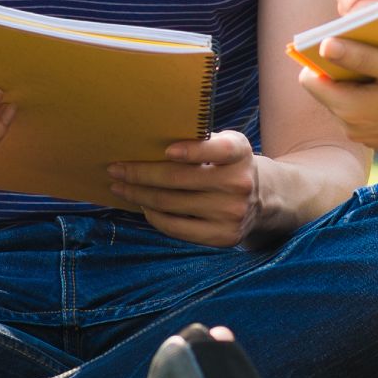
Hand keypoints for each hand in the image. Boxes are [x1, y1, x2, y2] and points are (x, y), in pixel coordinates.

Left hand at [107, 130, 264, 246]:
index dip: (193, 150)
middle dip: (140, 174)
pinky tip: (142, 205)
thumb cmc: (228, 164)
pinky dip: (154, 216)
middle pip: (179, 179)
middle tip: (114, 169)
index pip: (218, 150)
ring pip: (172, 204)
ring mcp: (232, 213)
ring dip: (139, 195)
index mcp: (239, 152)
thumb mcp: (225, 144)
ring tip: (120, 187)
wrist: (263, 198)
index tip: (167, 151)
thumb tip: (146, 140)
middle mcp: (239, 184)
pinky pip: (177, 228)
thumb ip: (199, 140)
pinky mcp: (223, 237)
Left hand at [293, 36, 377, 153]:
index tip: (345, 44)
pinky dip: (375, 101)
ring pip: (347, 103)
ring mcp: (370, 139)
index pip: (311, 80)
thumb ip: (360, 57)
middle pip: (328, 91)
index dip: (322, 59)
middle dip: (343, 71)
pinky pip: (366, 116)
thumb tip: (324, 46)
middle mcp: (354, 130)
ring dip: (360, 86)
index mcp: (351, 110)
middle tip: (375, 55)